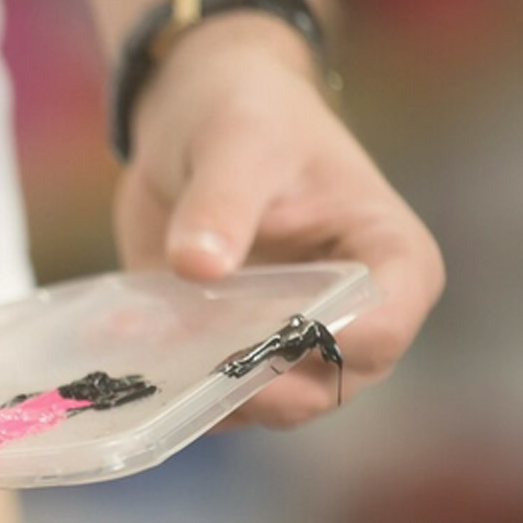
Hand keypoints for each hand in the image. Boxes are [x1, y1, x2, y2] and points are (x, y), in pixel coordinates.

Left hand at [113, 13, 444, 427]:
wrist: (193, 122)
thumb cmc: (246, 116)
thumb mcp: (236, 142)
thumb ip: (223, 202)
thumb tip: (198, 265)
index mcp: (387, 259)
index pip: (387, 324)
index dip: (341, 345)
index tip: (276, 338)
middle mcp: (351, 315)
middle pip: (329, 387)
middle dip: (270, 391)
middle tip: (207, 371)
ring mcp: (289, 343)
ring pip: (268, 406)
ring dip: (217, 402)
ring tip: (164, 376)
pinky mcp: (231, 353)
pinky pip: (212, 399)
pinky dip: (177, 396)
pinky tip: (135, 375)